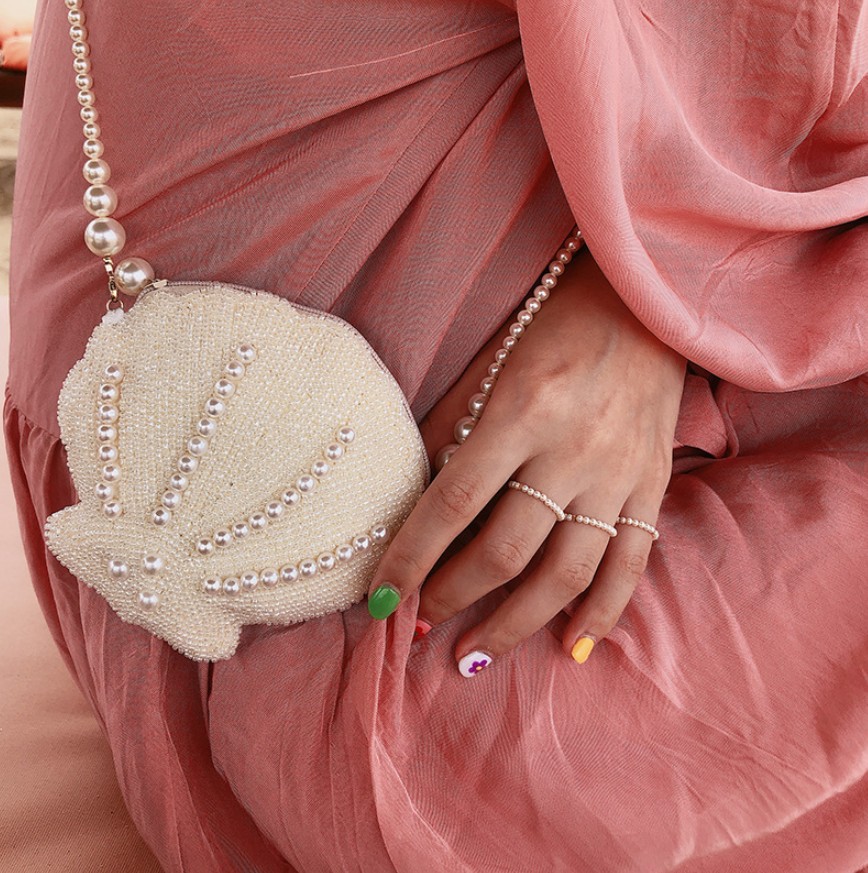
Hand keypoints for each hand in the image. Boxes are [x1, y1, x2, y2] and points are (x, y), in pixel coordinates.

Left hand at [366, 244, 685, 675]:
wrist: (645, 304)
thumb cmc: (553, 329)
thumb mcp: (489, 366)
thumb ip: (451, 432)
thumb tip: (415, 502)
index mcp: (522, 412)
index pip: (452, 503)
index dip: (411, 557)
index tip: (381, 600)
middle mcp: (573, 450)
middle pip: (506, 550)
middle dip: (454, 594)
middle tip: (423, 617)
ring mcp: (619, 475)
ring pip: (566, 573)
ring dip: (515, 623)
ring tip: (476, 653)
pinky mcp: (653, 486)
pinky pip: (630, 564)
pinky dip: (602, 613)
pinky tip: (572, 647)